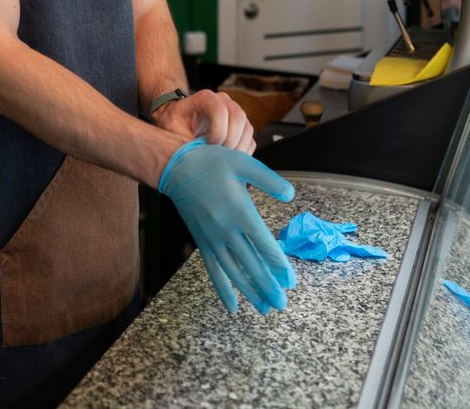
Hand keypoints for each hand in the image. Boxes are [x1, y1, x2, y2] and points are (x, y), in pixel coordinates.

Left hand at [153, 89, 256, 153]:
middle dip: (230, 140)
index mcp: (205, 97)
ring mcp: (235, 112)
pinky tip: (228, 161)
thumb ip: (183, 139)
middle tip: (218, 156)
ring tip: (222, 160)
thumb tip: (198, 159)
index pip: (220, 109)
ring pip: (247, 128)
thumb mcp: (171, 128)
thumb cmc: (174, 122)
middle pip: (238, 117)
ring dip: (237, 148)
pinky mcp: (241, 127)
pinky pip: (250, 140)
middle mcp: (224, 100)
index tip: (208, 145)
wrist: (179, 120)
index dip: (218, 130)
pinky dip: (242, 153)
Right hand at [158, 139, 295, 314]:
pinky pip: (213, 271)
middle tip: (283, 303)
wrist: (178, 169)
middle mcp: (226, 229)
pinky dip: (223, 290)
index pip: (263, 243)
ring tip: (266, 308)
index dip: (277, 264)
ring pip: (233, 272)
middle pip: (250, 264)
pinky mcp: (202, 242)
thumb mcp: (243, 162)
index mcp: (239, 210)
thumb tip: (291, 194)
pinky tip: (233, 307)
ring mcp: (212, 238)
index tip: (290, 281)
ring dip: (250, 292)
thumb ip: (269, 179)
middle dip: (268, 285)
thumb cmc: (213, 163)